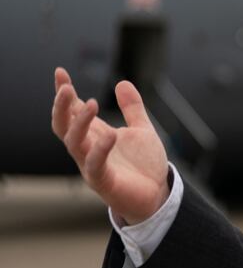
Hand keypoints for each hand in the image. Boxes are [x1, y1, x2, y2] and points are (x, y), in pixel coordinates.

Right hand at [51, 67, 169, 224]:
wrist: (157, 195)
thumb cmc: (144, 165)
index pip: (73, 111)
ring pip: (74, 143)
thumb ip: (132, 108)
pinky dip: (100, 149)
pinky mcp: (104, 182)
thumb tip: (122, 83)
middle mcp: (88, 149)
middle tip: (66, 87)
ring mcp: (92, 165)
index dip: (64, 93)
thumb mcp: (142, 130)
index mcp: (95, 134)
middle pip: (63, 126)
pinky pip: (95, 165)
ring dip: (79, 123)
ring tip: (92, 103)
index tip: (60, 72)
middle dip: (62, 106)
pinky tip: (110, 134)